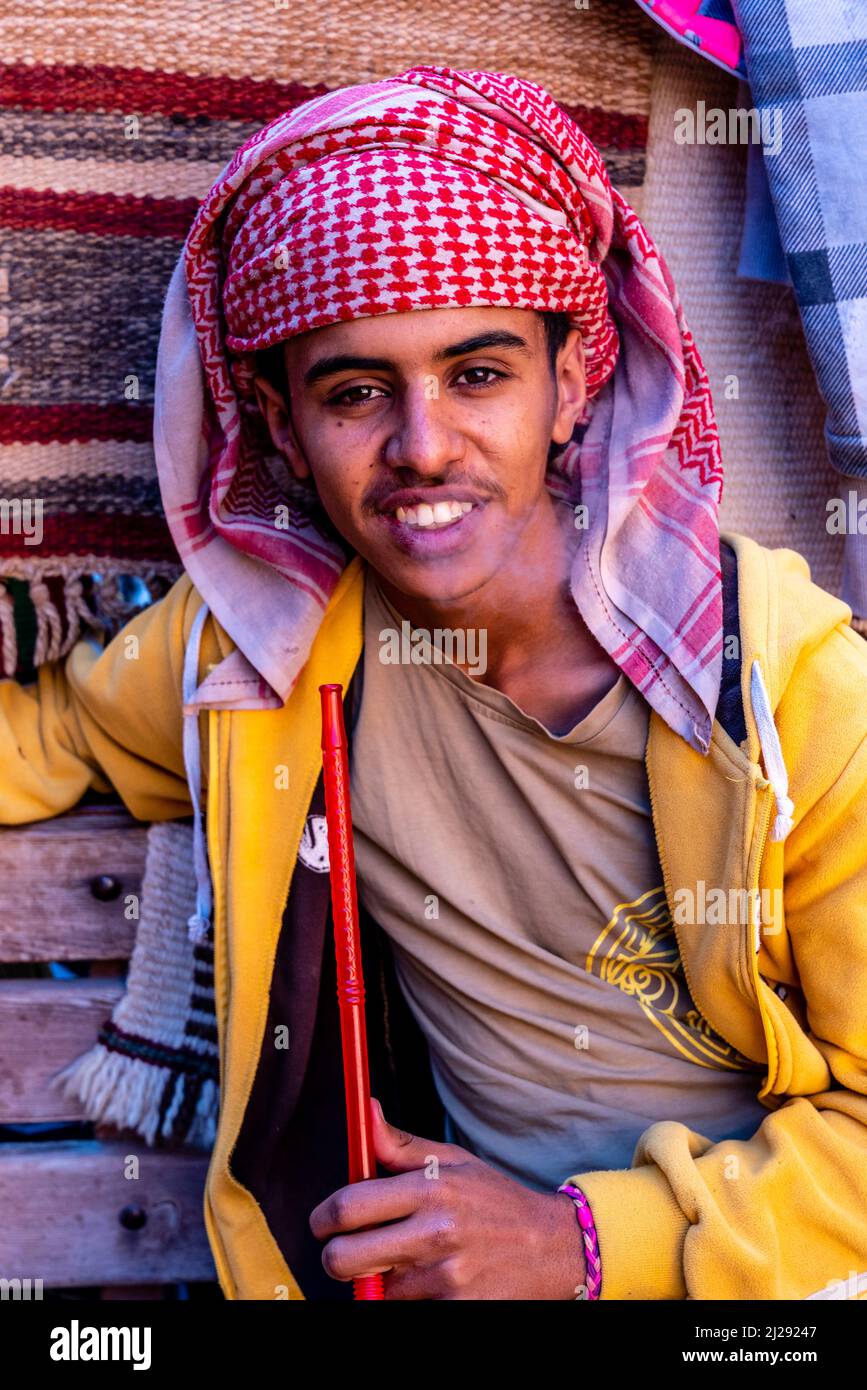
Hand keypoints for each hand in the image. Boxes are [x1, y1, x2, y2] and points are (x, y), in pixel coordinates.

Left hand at [309, 1097, 587, 1298]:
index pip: (346, 1207)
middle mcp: (434, 1233)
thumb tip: (367, 1111)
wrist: (553, 1248)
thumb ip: (399, 1145)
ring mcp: (444, 1278)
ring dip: (378, 1280)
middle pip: (342, 1260)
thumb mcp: (452, 1161)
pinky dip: (407, 1298)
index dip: (322, 1219)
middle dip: (336, 1257)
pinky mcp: (454, 1308)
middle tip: (349, 1250)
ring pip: (372, 1290)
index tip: (324, 1223)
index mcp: (429, 1188)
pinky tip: (427, 1281)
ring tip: (404, 1261)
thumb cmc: (496, 1200)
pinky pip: (404, 1309)